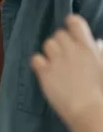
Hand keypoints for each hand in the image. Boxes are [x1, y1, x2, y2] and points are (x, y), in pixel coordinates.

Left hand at [31, 14, 102, 128]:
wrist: (89, 109)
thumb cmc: (101, 90)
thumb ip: (99, 53)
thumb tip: (97, 43)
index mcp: (88, 47)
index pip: (74, 22)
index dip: (71, 23)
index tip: (71, 31)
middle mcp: (71, 50)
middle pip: (58, 34)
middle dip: (61, 42)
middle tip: (66, 55)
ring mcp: (56, 61)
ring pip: (47, 44)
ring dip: (51, 51)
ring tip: (57, 63)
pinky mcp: (44, 72)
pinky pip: (36, 59)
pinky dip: (39, 63)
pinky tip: (46, 70)